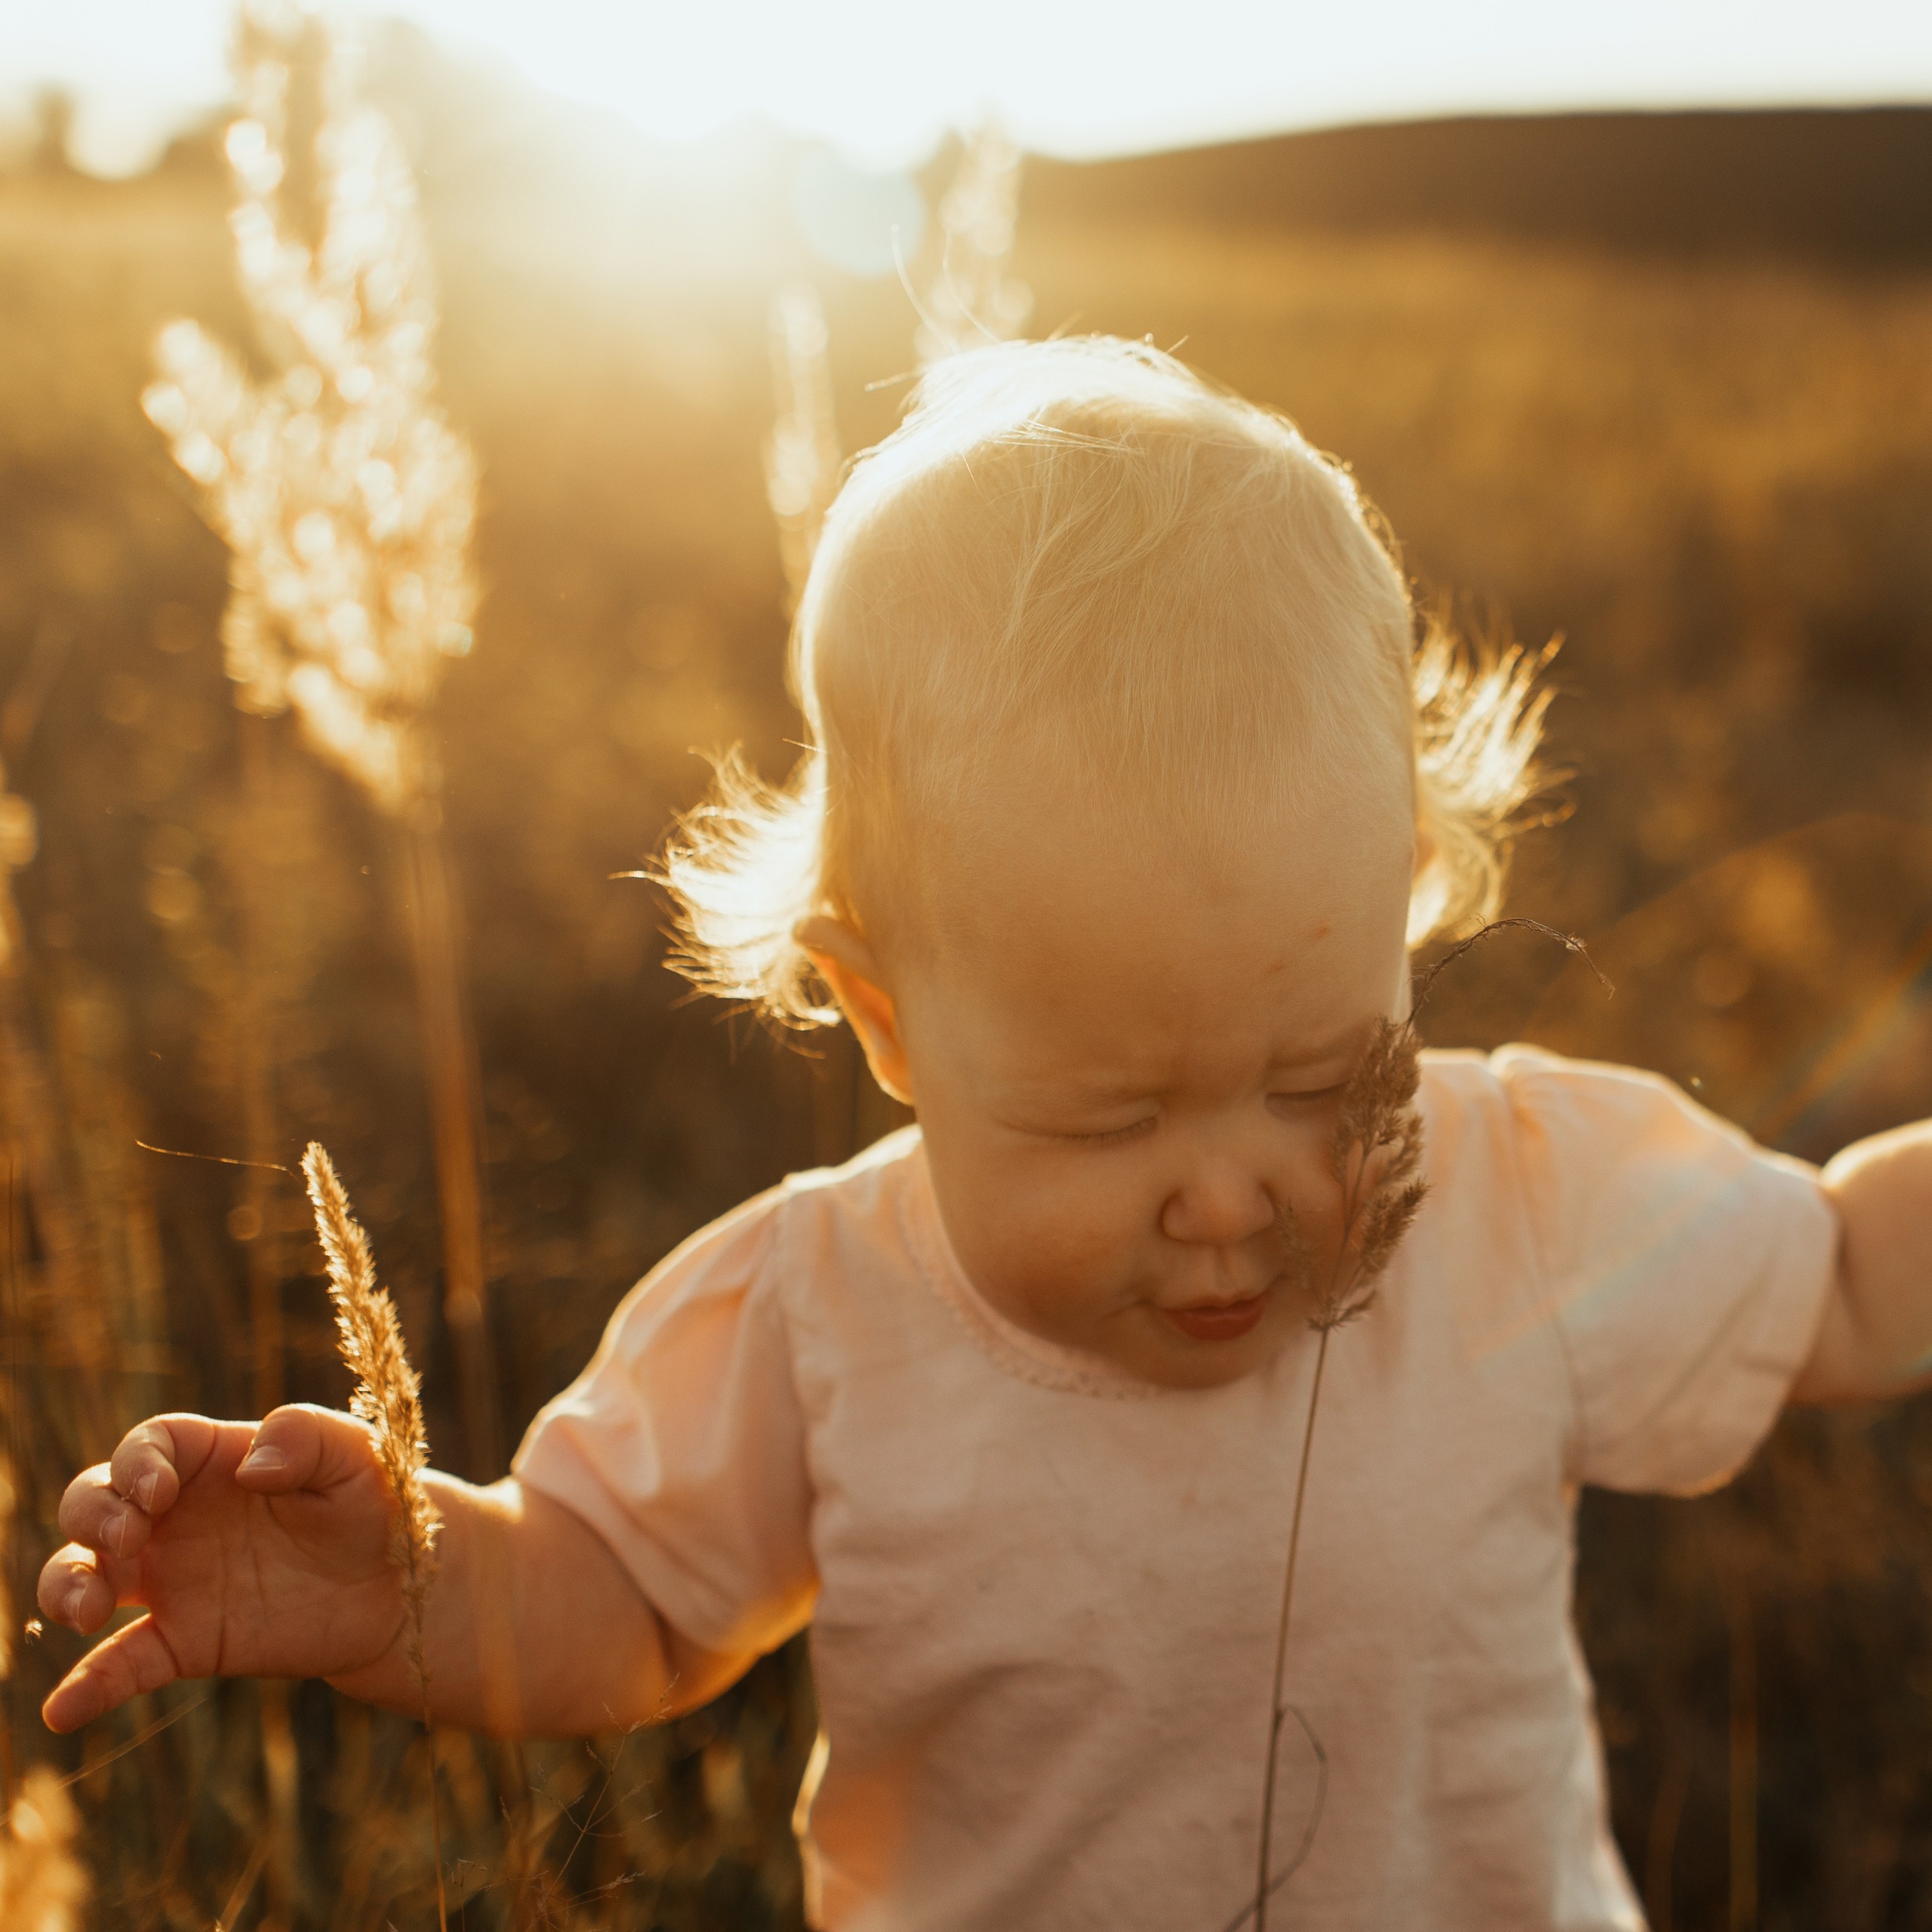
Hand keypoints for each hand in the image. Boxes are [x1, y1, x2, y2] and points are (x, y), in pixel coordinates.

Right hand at [38, 1406, 411, 1732]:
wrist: (393, 1587)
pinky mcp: (183, 1642)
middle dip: (90, 1515)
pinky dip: (87, 1686)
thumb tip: (252, 1467)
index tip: (159, 1492)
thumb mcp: (357, 1455)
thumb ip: (307, 1437)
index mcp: (213, 1460)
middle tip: (127, 1538)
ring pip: (84, 1576)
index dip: (136, 1464)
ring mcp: (172, 1581)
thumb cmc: (371, 1504)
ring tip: (87, 1611)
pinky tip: (65, 1710)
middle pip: (94, 1503)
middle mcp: (176, 1517)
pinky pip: (120, 1665)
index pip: (148, 1447)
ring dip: (66, 1587)